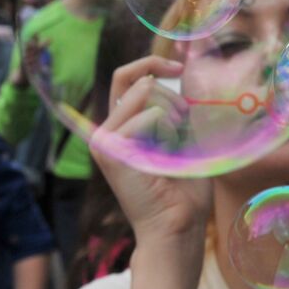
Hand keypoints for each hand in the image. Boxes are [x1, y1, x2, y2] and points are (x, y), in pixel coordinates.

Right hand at [91, 56, 212, 251]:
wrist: (178, 225)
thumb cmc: (184, 189)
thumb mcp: (183, 138)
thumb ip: (175, 108)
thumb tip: (178, 71)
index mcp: (121, 127)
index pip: (126, 77)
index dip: (151, 63)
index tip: (180, 65)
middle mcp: (106, 130)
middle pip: (142, 82)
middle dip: (175, 101)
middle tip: (184, 136)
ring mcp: (104, 140)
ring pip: (148, 95)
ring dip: (174, 119)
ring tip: (174, 152)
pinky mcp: (110, 150)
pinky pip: (150, 117)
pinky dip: (168, 134)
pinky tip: (164, 161)